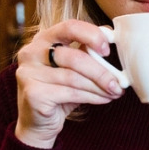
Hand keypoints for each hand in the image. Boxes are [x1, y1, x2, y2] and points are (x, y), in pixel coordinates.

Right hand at [14, 19, 122, 147]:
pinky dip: (92, 97)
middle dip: (101, 71)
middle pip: (74, 57)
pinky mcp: (33, 93)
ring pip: (74, 78)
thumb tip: (111, 34)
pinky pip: (70, 93)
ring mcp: (28, 73)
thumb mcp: (73, 68)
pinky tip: (103, 99)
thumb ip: (86, 51)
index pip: (70, 26)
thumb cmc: (58, 91)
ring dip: (99, 87)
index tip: (108, 49)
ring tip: (114, 92)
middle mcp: (31, 52)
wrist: (37, 123)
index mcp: (43, 39)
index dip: (92, 35)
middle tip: (119, 83)